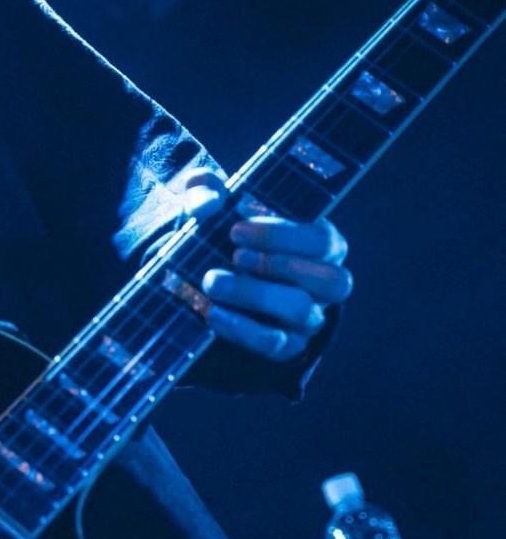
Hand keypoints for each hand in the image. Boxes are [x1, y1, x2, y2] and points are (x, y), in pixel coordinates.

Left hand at [197, 204, 352, 362]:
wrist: (206, 283)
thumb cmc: (223, 234)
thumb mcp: (211, 206)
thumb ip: (206, 192)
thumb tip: (207, 202)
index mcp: (321, 243)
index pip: (322, 240)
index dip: (283, 236)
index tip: (237, 229)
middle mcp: (325, 282)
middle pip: (332, 280)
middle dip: (280, 265)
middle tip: (234, 256)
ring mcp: (309, 317)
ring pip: (301, 311)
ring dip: (256, 295)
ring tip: (213, 282)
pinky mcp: (287, 346)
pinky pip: (274, 344)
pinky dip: (242, 329)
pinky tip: (212, 313)